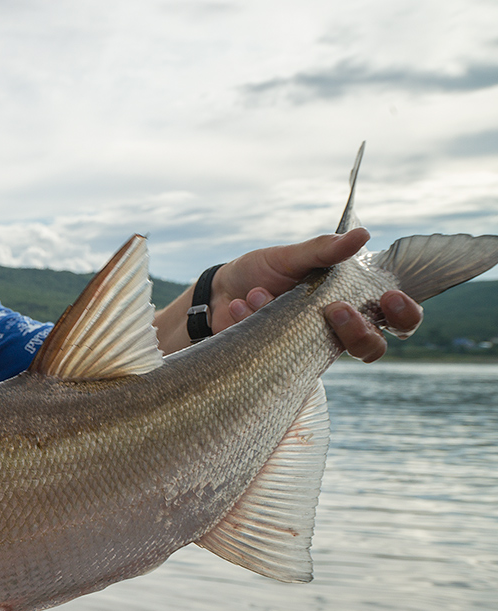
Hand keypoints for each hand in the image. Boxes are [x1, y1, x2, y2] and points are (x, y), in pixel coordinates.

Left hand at [157, 228, 423, 359]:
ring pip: (325, 358)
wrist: (216, 292)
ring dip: (291, 324)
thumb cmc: (262, 273)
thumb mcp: (291, 256)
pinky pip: (271, 354)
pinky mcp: (274, 363)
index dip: (404, 314)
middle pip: (372, 348)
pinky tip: (238, 304)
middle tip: (334, 309)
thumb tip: (362, 236)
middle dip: (360, 333)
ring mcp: (305, 350)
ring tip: (259, 293)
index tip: (388, 297)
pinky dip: (251, 319)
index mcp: (350, 303)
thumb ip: (324, 250)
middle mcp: (334, 332)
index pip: (396, 319)